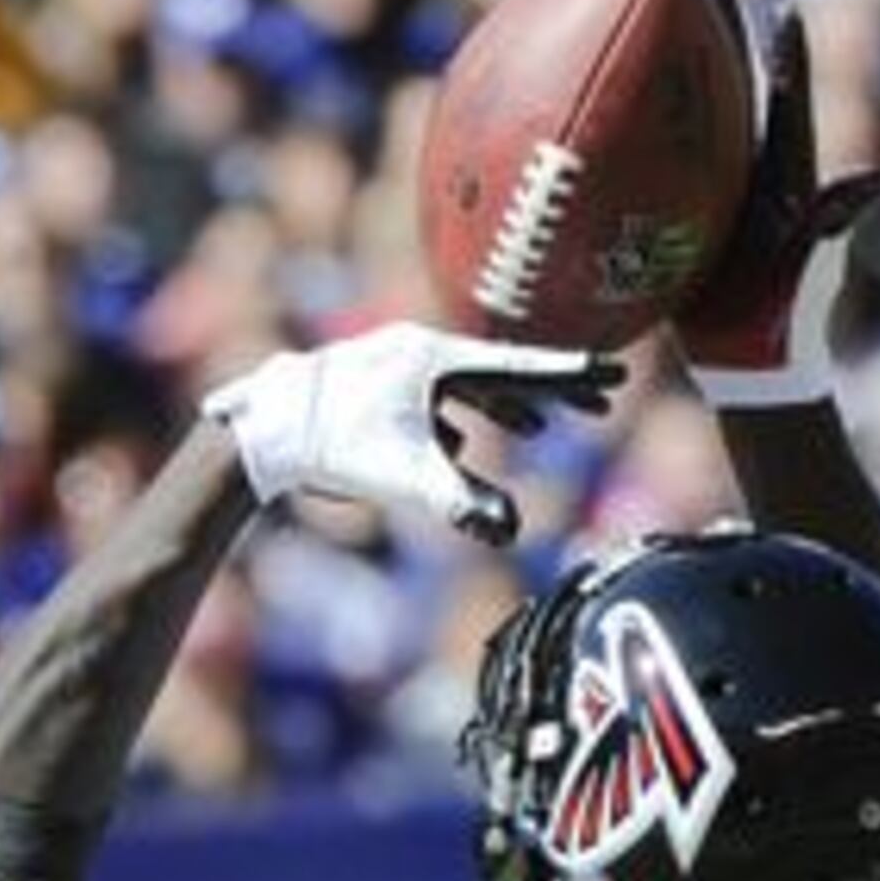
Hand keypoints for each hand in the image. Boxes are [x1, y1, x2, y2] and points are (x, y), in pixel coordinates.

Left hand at [202, 323, 617, 544]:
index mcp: (434, 359)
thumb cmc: (334, 450)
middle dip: (549, 395)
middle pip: (499, 374)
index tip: (615, 370)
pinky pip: (428, 400)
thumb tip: (508, 529)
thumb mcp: (406, 477)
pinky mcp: (368, 388)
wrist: (264, 433)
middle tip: (597, 402)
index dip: (571, 376)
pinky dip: (453, 421)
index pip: (520, 368)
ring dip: (500, 408)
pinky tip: (457, 444)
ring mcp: (389, 365)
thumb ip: (461, 499)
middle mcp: (414, 351)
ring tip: (531, 430)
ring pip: (461, 385)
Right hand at [675, 0, 879, 405]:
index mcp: (786, 186)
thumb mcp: (807, 270)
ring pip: (700, 128)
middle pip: (738, 98)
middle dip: (726, 44)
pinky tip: (611, 115)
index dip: (784, 58)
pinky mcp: (685, 231)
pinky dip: (643, 142)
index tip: (780, 8)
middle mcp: (754, 186)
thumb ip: (830, 224)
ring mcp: (718, 206)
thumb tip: (872, 181)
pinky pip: (662, 175)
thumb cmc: (786, 326)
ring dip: (686, 78)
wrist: (754, 377)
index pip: (786, 106)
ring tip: (665, 30)